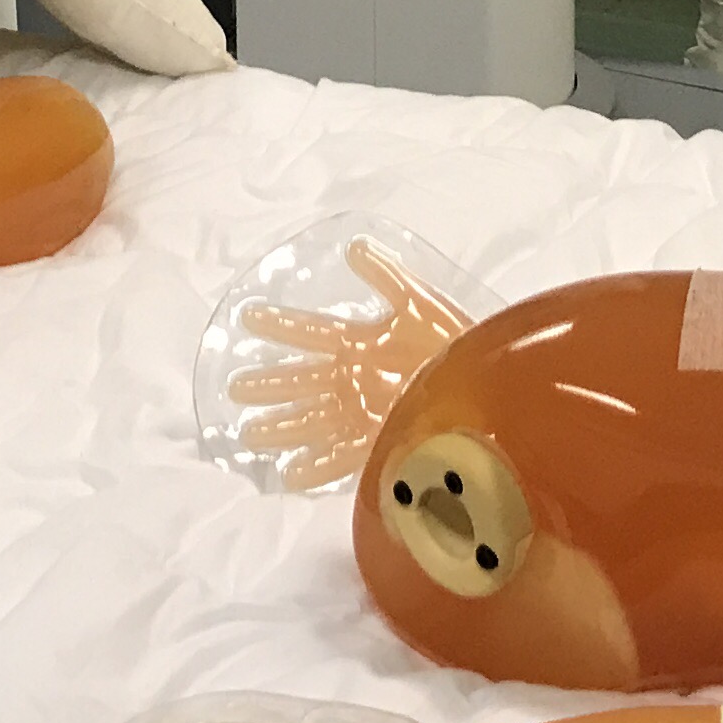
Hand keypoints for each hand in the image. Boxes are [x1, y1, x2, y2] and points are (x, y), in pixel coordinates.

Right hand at [216, 236, 477, 491]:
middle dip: (270, 384)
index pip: (312, 332)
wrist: (487, 388)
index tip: (249, 316)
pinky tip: (290, 475)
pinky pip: (340, 457)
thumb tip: (354, 247)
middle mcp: (355, 380)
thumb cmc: (452, 342)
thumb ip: (386, 277)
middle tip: (235, 387)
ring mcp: (364, 413)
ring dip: (283, 426)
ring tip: (251, 433)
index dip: (282, 325)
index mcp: (362, 344)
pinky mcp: (378, 442)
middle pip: (302, 382)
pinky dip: (315, 466)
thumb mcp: (419, 302)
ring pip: (312, 421)